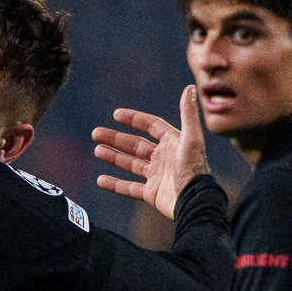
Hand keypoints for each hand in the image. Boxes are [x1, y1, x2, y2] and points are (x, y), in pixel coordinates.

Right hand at [94, 85, 210, 215]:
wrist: (195, 203)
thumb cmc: (195, 170)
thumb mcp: (192, 139)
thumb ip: (188, 114)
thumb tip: (190, 87)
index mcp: (173, 143)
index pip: (151, 126)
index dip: (134, 119)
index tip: (116, 114)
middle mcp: (164, 158)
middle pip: (136, 144)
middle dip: (116, 139)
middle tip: (96, 133)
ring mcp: (157, 176)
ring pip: (130, 164)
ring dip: (114, 157)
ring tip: (97, 150)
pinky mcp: (152, 193)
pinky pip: (129, 187)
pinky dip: (115, 184)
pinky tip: (101, 179)